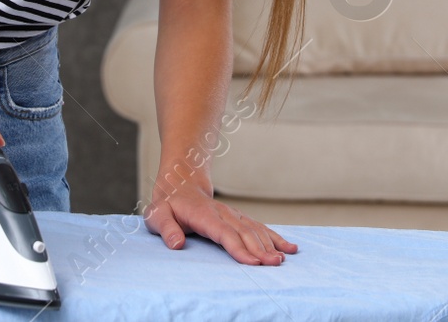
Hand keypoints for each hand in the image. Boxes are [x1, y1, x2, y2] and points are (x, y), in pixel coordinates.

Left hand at [144, 173, 297, 264]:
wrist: (179, 183)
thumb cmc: (167, 205)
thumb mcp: (157, 215)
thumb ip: (166, 229)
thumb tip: (176, 244)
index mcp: (203, 214)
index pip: (224, 233)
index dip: (238, 247)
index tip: (253, 261)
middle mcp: (222, 213)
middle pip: (244, 232)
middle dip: (261, 249)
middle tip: (274, 264)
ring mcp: (233, 214)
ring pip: (255, 229)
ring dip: (270, 244)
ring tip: (283, 259)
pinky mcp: (238, 218)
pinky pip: (259, 227)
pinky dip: (275, 237)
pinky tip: (290, 247)